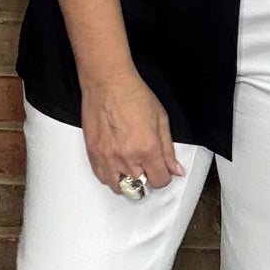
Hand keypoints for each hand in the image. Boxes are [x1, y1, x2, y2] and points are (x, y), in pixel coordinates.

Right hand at [79, 68, 185, 194]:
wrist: (107, 82)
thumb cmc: (133, 94)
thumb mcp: (161, 119)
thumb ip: (168, 149)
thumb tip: (176, 170)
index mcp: (147, 148)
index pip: (159, 181)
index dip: (164, 177)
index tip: (162, 170)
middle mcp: (127, 157)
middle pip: (140, 187)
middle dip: (146, 178)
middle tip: (146, 165)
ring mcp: (107, 157)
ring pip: (120, 187)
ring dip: (128, 181)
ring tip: (131, 167)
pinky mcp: (93, 154)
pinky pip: (102, 178)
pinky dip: (111, 176)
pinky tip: (116, 165)